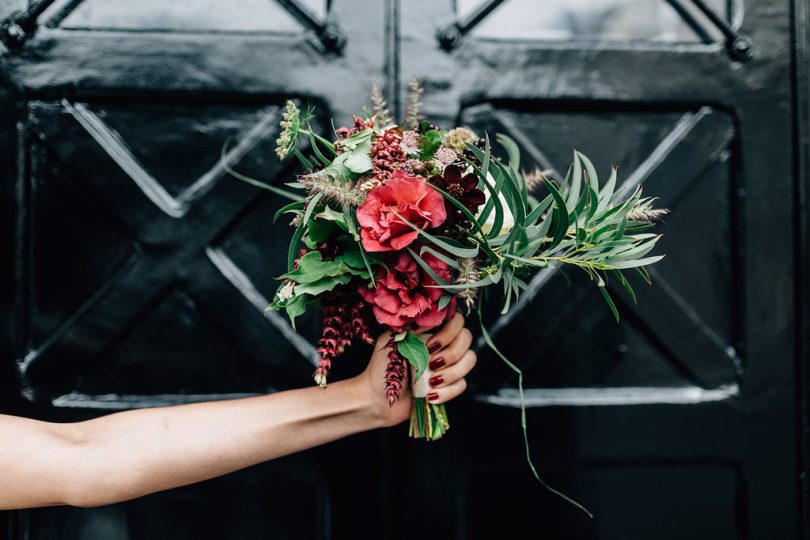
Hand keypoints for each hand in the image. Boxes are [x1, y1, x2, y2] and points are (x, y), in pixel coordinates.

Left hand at [357, 313, 476, 426]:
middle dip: (451, 353)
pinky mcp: (449, 385)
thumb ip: (412, 325)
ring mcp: (447, 365)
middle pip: (467, 338)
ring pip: (469, 361)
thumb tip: (433, 316)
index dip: (449, 331)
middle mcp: (443, 345)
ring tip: (430, 382)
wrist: (377, 398)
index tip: (430, 345)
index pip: (456, 319)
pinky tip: (429, 395)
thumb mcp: (392, 340)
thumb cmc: (382, 367)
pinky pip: (462, 385)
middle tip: (430, 363)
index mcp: (430, 330)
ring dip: (451, 373)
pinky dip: (447, 392)